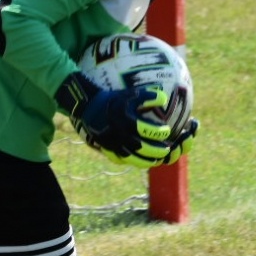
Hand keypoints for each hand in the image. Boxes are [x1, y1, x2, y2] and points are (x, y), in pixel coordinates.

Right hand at [54, 72, 175, 163]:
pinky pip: (119, 159)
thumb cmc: (113, 99)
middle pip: (141, 148)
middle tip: (166, 150)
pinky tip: (139, 160)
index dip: (159, 132)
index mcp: (125, 121)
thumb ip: (147, 96)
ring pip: (131, 158)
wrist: (88, 107)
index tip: (166, 131)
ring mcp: (112, 144)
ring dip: (146, 161)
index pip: (147, 130)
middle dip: (156, 151)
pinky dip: (130, 161)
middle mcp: (119, 134)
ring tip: (156, 160)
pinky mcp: (106, 148)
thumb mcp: (129, 94)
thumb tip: (165, 99)